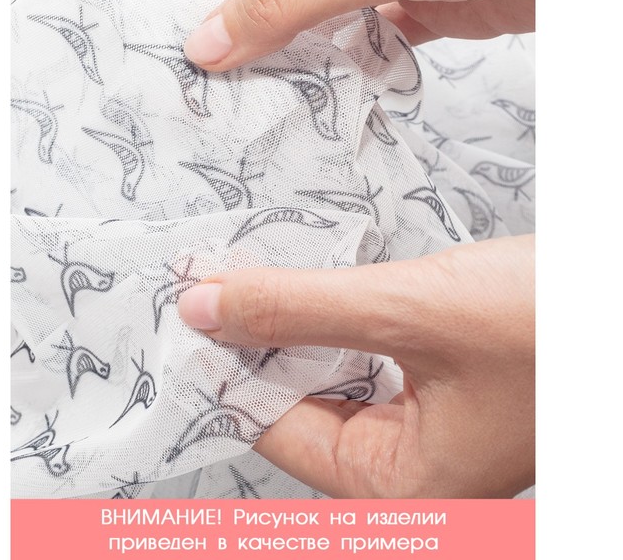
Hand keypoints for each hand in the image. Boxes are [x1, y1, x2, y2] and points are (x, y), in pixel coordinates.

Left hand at [177, 234, 534, 497]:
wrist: (619, 300)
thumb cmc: (547, 322)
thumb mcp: (408, 308)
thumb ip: (297, 307)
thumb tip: (202, 306)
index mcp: (394, 486)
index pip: (270, 427)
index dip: (224, 364)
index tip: (188, 305)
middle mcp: (405, 472)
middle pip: (294, 405)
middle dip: (259, 342)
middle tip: (214, 282)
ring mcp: (423, 432)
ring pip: (325, 380)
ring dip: (295, 329)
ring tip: (257, 280)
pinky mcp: (436, 392)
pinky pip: (359, 364)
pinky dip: (332, 327)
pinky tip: (317, 291)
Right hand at [184, 0, 534, 70]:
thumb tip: (213, 39)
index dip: (226, 2)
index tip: (200, 61)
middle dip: (267, 40)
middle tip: (235, 96)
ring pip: (325, 20)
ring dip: (309, 61)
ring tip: (279, 104)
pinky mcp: (418, 2)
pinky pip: (368, 41)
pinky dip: (354, 69)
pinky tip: (335, 94)